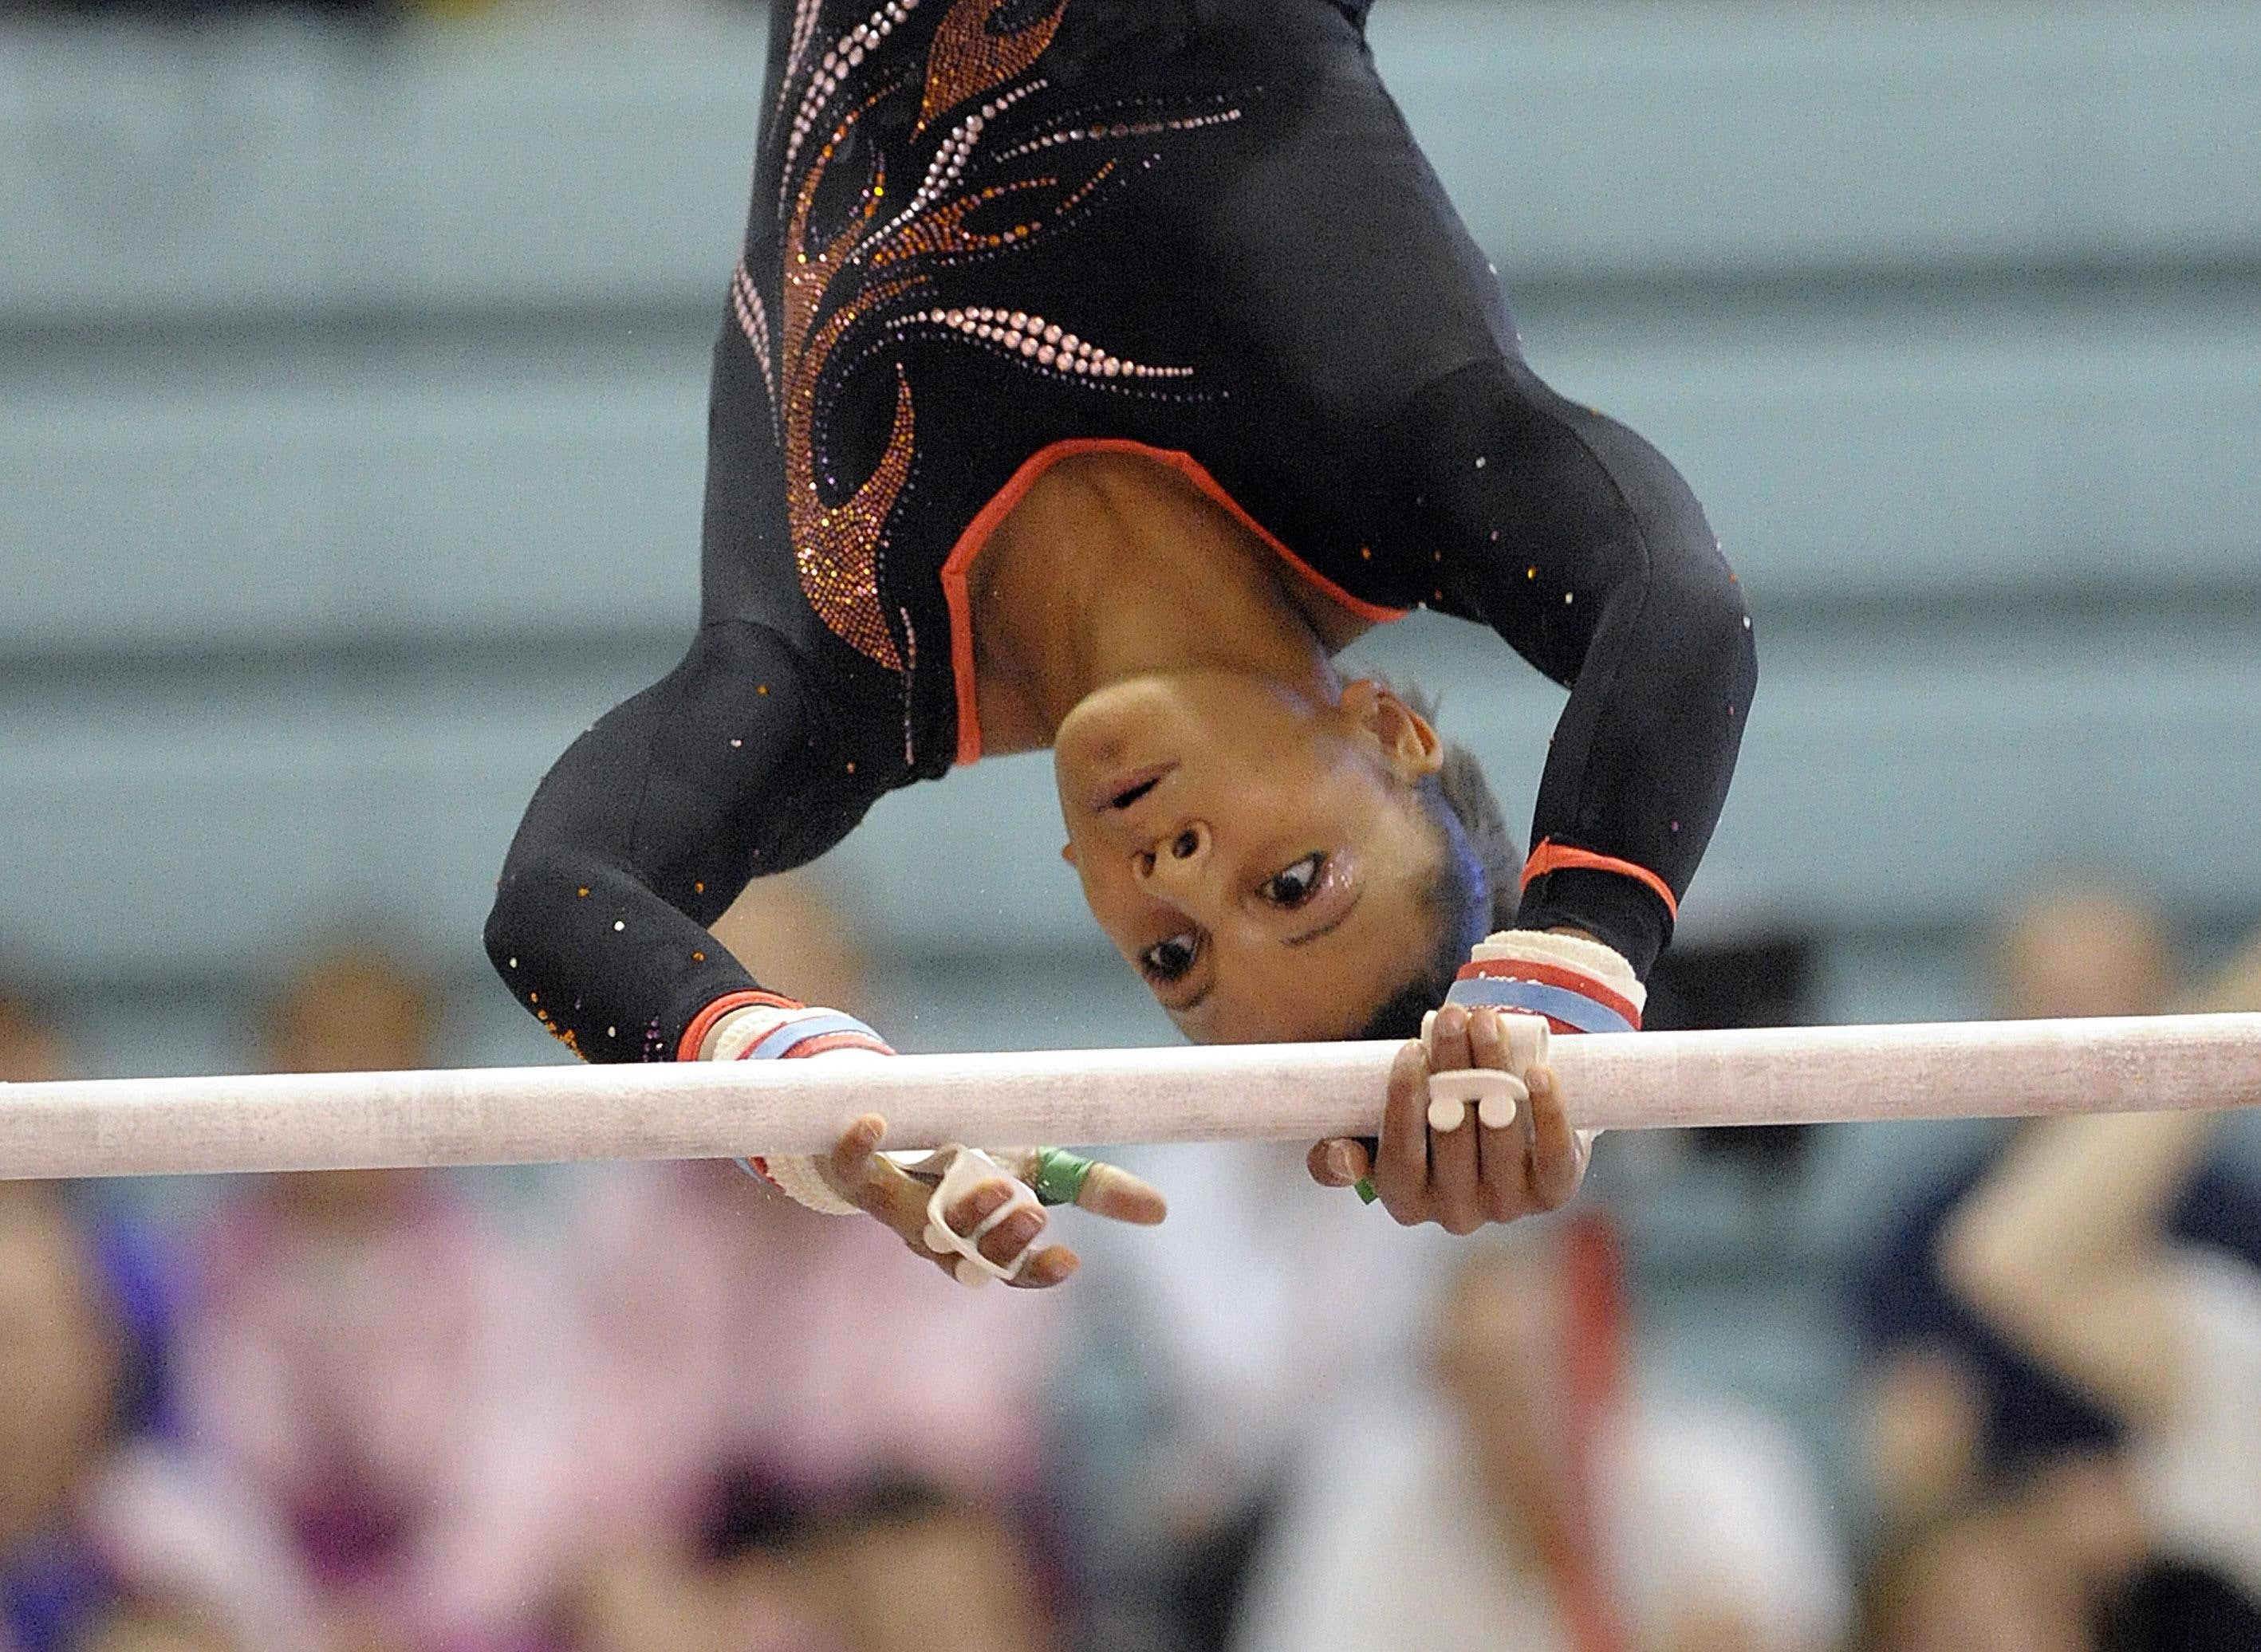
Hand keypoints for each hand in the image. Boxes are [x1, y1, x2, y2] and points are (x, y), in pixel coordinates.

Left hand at [819, 1115, 1166, 1287]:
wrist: (903, 1129)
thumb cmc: (971, 1158)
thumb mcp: (1038, 1167)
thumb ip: (1094, 1190)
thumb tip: (1161, 1212)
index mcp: (981, 1239)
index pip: (1012, 1271)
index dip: (1037, 1272)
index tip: (1069, 1259)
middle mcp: (937, 1236)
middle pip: (968, 1254)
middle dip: (999, 1237)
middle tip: (1030, 1212)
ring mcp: (895, 1209)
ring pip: (918, 1224)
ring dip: (953, 1207)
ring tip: (986, 1181)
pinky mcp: (857, 1175)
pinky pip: (850, 1168)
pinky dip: (856, 1147)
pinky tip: (871, 1122)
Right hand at [1306, 1004, 1589, 1231]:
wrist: (1501, 1123)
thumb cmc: (1429, 1119)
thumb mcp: (1381, 1131)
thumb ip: (1349, 1142)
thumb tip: (1341, 1157)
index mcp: (1404, 1201)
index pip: (1399, 1157)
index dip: (1403, 1103)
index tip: (1411, 1049)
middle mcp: (1454, 1213)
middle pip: (1453, 1137)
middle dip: (1452, 1069)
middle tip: (1452, 1017)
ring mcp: (1506, 1206)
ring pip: (1501, 1138)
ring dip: (1495, 1072)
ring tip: (1487, 1022)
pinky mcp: (1551, 1191)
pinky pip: (1552, 1154)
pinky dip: (1547, 1112)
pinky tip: (1537, 1074)